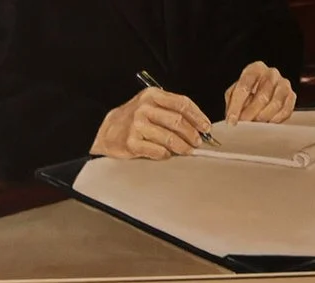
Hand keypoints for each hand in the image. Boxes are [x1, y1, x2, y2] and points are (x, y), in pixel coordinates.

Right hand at [91, 88, 210, 158]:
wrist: (108, 131)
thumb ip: (171, 110)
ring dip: (182, 146)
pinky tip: (168, 154)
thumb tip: (197, 125)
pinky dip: (165, 154)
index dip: (197, 116)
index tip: (206, 127)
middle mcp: (144, 108)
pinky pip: (156, 150)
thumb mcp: (151, 105)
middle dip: (192, 134)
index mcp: (152, 95)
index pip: (182, 104)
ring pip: (169, 137)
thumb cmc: (134, 119)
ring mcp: (136, 126)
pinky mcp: (131, 142)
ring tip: (187, 150)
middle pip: (177, 121)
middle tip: (198, 142)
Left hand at [223, 60, 295, 124]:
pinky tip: (266, 123)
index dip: (237, 106)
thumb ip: (232, 104)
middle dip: (251, 113)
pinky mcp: (292, 96)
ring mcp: (284, 84)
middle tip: (244, 124)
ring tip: (254, 124)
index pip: (245, 86)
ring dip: (263, 117)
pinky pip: (286, 110)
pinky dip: (275, 120)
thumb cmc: (245, 92)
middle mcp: (271, 74)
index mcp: (255, 69)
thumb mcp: (233, 94)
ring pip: (276, 103)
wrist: (260, 91)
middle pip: (263, 96)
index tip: (231, 121)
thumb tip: (233, 120)